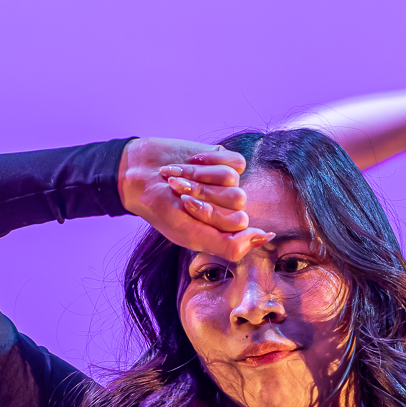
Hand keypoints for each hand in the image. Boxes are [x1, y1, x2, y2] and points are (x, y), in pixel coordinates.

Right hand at [118, 137, 272, 261]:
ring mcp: (230, 186)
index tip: (185, 209)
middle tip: (180, 193)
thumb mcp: (190, 234)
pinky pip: (235, 162)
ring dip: (201, 177)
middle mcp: (230, 210)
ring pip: (233, 180)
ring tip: (179, 178)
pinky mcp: (227, 162)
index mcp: (224, 233)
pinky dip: (209, 162)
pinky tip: (191, 163)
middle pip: (237, 201)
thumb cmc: (162, 210)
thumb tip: (264, 237)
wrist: (141, 175)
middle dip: (204, 194)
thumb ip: (228, 245)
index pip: (238, 225)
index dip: (210, 213)